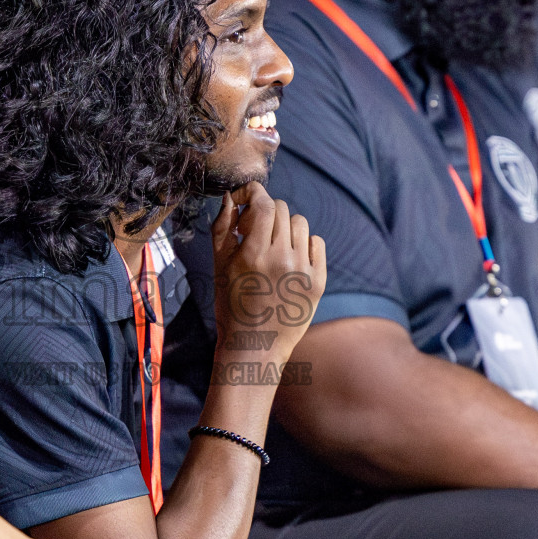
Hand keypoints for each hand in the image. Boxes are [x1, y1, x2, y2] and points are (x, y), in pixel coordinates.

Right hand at [210, 183, 326, 364]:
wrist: (255, 345)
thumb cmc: (231, 304)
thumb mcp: (219, 266)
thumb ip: (222, 227)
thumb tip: (230, 197)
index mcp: (254, 255)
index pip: (264, 203)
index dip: (253, 192)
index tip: (245, 199)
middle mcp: (282, 260)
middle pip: (281, 209)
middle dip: (265, 212)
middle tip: (254, 231)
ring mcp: (303, 271)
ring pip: (300, 223)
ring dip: (284, 227)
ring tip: (273, 246)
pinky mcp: (318, 281)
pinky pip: (316, 242)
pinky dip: (303, 244)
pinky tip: (289, 258)